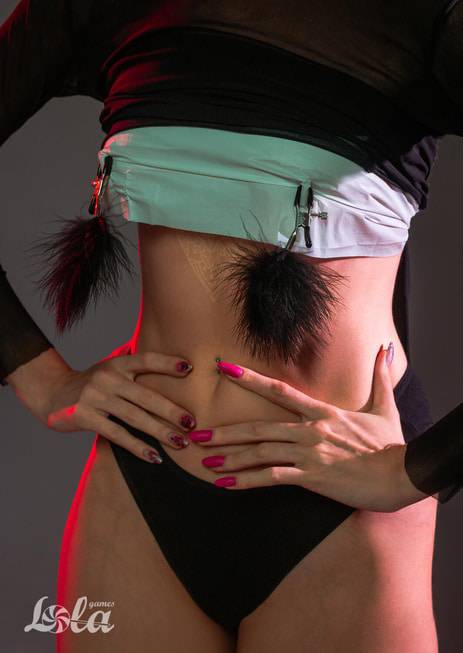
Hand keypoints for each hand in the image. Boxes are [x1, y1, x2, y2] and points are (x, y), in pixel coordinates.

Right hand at [40, 344, 196, 462]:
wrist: (52, 393)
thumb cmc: (92, 384)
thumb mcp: (110, 369)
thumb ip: (135, 369)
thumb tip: (176, 365)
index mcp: (117, 363)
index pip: (145, 360)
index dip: (167, 363)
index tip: (190, 368)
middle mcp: (107, 377)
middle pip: (145, 395)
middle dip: (171, 411)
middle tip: (191, 423)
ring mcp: (95, 397)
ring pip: (134, 417)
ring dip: (159, 432)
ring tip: (180, 443)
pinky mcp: (84, 416)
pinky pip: (116, 434)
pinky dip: (137, 447)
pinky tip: (154, 456)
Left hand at [191, 345, 424, 510]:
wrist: (402, 472)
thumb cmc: (391, 443)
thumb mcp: (384, 406)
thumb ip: (379, 376)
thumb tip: (383, 349)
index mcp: (322, 411)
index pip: (279, 390)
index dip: (249, 378)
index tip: (224, 368)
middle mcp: (310, 429)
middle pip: (258, 426)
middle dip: (225, 431)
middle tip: (197, 434)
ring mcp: (309, 453)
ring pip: (260, 452)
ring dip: (229, 458)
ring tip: (204, 462)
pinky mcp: (312, 476)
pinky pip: (272, 477)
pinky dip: (247, 481)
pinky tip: (226, 486)